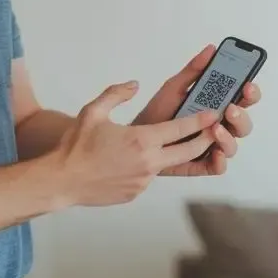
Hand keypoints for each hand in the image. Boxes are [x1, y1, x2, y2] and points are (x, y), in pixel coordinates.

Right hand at [51, 82, 219, 204]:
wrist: (62, 180)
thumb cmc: (75, 146)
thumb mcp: (93, 112)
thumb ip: (116, 94)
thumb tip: (134, 84)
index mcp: (141, 140)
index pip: (180, 129)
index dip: (200, 121)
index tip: (213, 114)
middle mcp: (148, 162)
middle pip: (188, 151)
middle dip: (205, 140)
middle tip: (214, 130)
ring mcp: (143, 180)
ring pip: (169, 165)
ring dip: (176, 154)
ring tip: (177, 143)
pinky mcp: (136, 192)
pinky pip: (149, 176)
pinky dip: (150, 166)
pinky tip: (137, 159)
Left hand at [132, 45, 261, 176]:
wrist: (136, 138)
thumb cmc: (158, 113)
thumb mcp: (174, 88)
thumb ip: (193, 70)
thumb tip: (210, 50)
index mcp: (217, 105)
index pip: (243, 98)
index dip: (250, 92)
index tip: (247, 84)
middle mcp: (219, 126)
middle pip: (243, 123)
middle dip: (241, 116)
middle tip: (230, 108)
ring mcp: (212, 145)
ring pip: (233, 145)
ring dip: (229, 137)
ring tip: (215, 129)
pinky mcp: (202, 163)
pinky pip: (218, 166)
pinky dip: (219, 161)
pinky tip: (214, 153)